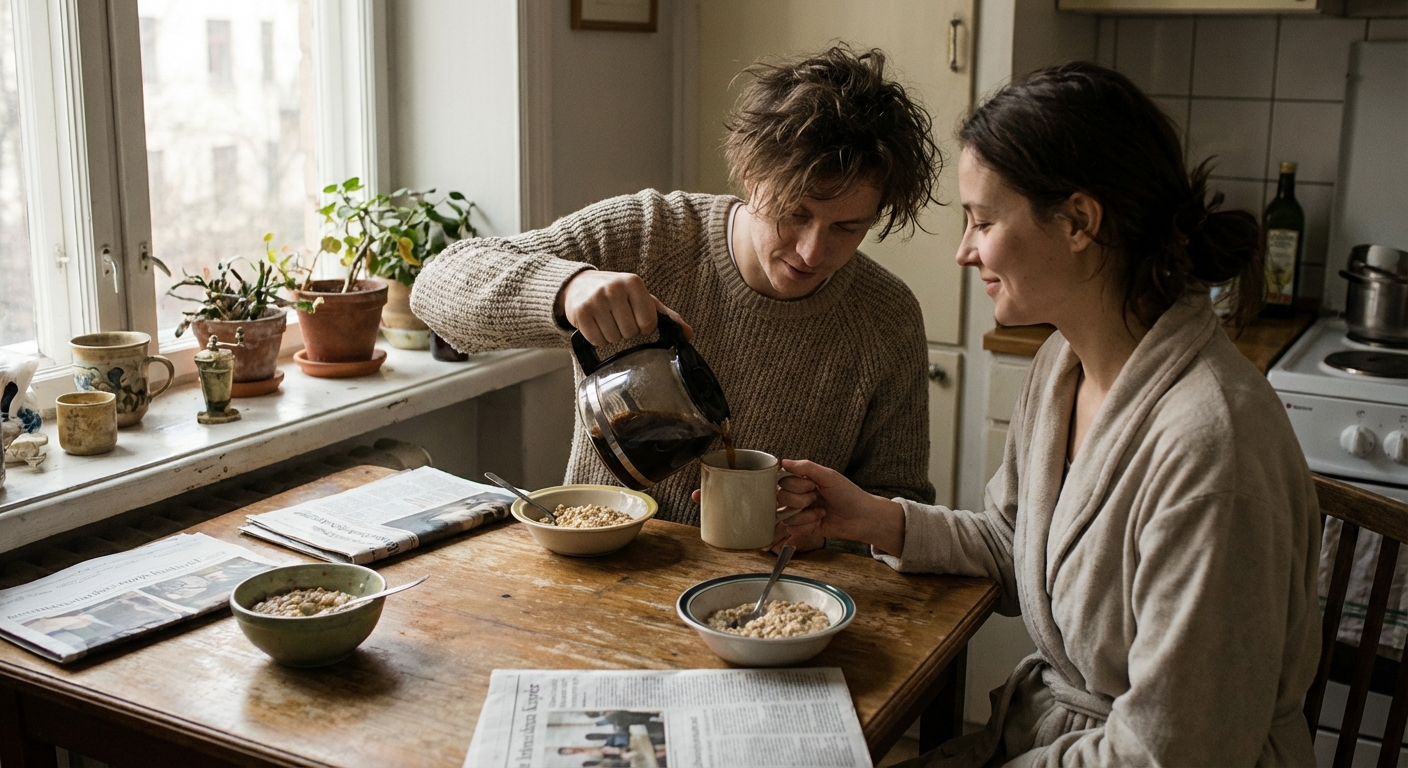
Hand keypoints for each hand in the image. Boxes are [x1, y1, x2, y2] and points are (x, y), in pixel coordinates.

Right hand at [556, 270, 692, 345]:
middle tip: (618, 318)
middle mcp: (614, 288)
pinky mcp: (580, 312)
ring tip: (606, 320)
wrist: (579, 285)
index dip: (644, 326)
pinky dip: (598, 338)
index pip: (649, 322)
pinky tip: (596, 324)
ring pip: (613, 338)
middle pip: (631, 332)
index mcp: (634, 282)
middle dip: (626, 330)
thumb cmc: (617, 294)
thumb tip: (688, 334)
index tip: (636, 318)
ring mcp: (595, 299)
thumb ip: (666, 316)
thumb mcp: (642, 299)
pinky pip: (597, 340)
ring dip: (612, 335)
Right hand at [772, 460, 905, 555]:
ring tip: (822, 513)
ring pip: (785, 516)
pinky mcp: (803, 528)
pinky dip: (807, 527)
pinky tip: (820, 522)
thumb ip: (805, 467)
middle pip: (780, 498)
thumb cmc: (848, 494)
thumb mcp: (828, 476)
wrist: (862, 517)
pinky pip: (792, 529)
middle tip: (817, 498)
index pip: (782, 481)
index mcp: (802, 481)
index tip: (812, 485)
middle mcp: (798, 496)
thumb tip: (783, 461)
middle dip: (801, 500)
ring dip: (806, 515)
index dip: (796, 485)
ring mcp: (800, 513)